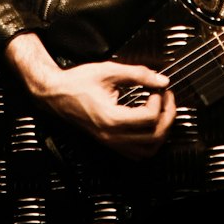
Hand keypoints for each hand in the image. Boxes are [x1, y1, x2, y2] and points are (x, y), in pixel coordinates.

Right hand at [6, 32, 175, 158]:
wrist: (56, 94)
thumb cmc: (77, 83)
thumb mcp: (110, 71)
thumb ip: (139, 74)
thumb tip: (161, 80)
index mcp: (111, 118)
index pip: (149, 118)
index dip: (159, 101)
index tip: (157, 89)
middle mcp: (111, 135)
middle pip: (153, 137)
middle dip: (167, 116)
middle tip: (166, 99)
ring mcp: (110, 142)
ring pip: (147, 150)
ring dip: (160, 133)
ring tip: (161, 113)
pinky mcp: (109, 142)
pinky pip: (136, 152)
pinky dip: (149, 141)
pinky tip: (149, 124)